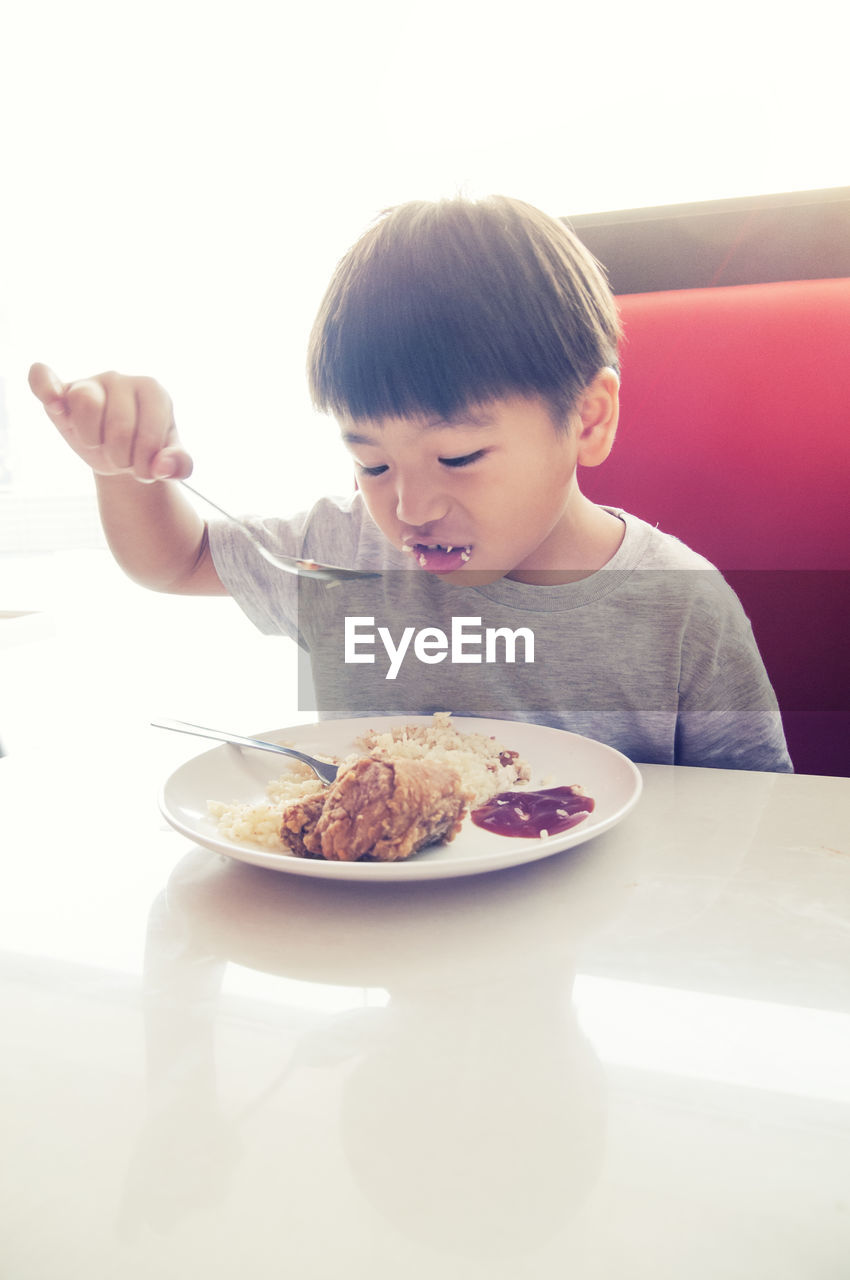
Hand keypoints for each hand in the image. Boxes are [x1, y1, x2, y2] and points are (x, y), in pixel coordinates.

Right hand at [28, 363, 193, 481]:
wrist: (122, 455)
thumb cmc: (147, 452)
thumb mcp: (169, 462)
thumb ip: (180, 465)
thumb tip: (162, 466)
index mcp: (153, 390)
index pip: (148, 435)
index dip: (145, 464)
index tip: (146, 469)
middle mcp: (121, 378)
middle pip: (118, 427)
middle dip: (121, 458)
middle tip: (123, 459)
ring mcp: (90, 383)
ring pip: (85, 403)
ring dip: (91, 438)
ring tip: (99, 443)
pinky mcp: (61, 392)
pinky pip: (43, 378)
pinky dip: (44, 386)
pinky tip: (55, 403)